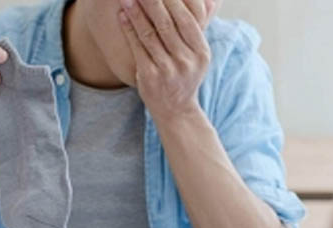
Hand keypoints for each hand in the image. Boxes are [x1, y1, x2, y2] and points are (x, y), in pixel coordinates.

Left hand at [119, 0, 214, 121]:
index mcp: (201, 52)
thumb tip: (209, 0)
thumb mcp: (198, 55)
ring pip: (149, 33)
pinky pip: (138, 48)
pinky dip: (129, 29)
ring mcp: (168, 70)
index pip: (186, 18)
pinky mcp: (150, 76)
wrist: (176, 111)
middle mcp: (187, 61)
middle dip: (152, 0)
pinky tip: (123, 16)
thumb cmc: (185, 76)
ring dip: (136, 11)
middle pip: (166, 23)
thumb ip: (198, 28)